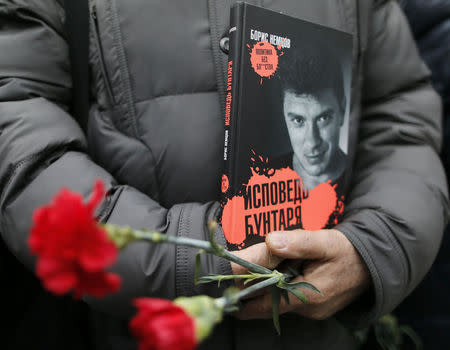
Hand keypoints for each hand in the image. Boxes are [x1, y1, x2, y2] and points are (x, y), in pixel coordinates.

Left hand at [236, 229, 370, 319]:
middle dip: (253, 290)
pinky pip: (290, 297)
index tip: (226, 293)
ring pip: (280, 300)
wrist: (373, 262)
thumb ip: (297, 242)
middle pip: (271, 302)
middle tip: (234, 277)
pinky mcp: (315, 305)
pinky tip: (278, 270)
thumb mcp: (324, 241)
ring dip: (267, 286)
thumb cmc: (348, 251)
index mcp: (309, 296)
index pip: (267, 302)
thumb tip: (271, 240)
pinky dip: (280, 286)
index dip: (245, 297)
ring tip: (253, 270)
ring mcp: (313, 309)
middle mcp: (309, 309)